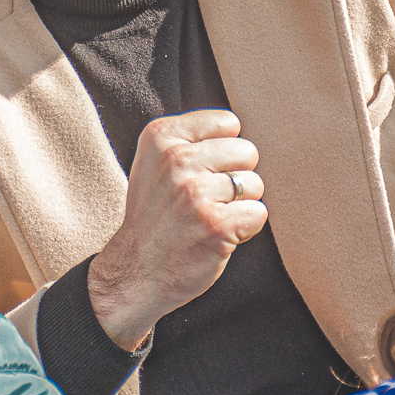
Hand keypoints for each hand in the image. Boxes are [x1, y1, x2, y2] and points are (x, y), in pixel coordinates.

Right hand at [87, 110, 267, 350]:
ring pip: (256, 184)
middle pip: (247, 151)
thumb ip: (192, 140)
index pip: (228, 123)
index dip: (223, 151)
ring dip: (240, 206)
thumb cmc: (156, 216)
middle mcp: (176, 159)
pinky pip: (259, 214)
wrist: (135, 272)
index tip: (198, 174)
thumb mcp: (156, 162)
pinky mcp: (215, 225)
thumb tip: (238, 132)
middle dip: (236, 178)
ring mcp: (195, 193)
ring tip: (209, 219)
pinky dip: (246, 229)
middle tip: (206, 200)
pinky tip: (217, 236)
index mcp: (160, 136)